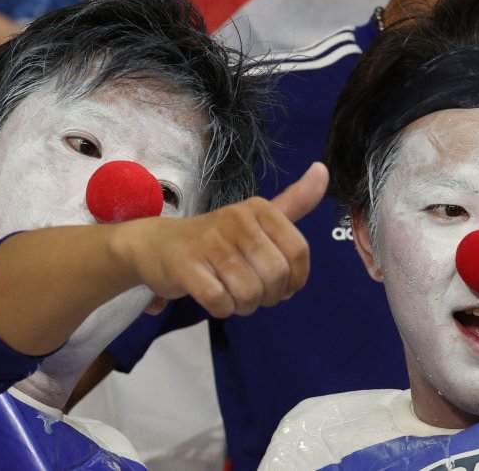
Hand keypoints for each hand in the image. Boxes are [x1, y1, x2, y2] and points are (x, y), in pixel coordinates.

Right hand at [122, 162, 328, 316]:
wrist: (155, 245)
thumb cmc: (216, 238)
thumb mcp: (257, 218)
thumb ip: (295, 201)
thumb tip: (324, 170)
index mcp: (259, 208)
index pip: (298, 251)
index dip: (295, 278)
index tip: (283, 284)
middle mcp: (236, 219)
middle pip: (276, 275)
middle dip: (269, 296)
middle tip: (254, 292)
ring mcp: (209, 242)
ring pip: (249, 292)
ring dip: (244, 305)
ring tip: (233, 295)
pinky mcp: (186, 266)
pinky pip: (220, 302)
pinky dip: (222, 309)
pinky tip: (215, 298)